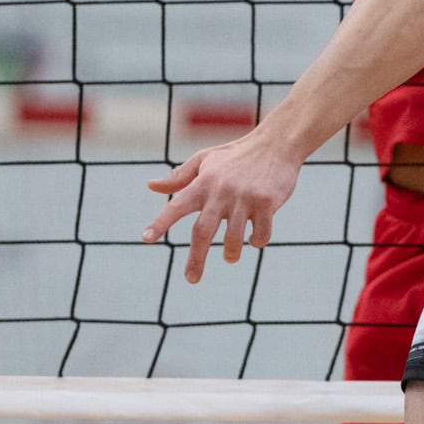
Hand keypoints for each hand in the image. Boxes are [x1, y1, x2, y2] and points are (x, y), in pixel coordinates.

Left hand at [143, 132, 305, 283]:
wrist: (276, 144)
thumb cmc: (236, 155)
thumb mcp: (205, 160)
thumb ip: (180, 176)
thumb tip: (151, 186)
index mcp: (203, 183)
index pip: (177, 205)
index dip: (161, 222)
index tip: (146, 238)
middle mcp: (221, 192)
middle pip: (203, 232)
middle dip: (196, 259)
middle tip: (191, 279)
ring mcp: (245, 198)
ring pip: (234, 239)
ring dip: (231, 254)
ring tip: (230, 258)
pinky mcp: (267, 203)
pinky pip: (261, 234)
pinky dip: (257, 242)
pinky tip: (254, 240)